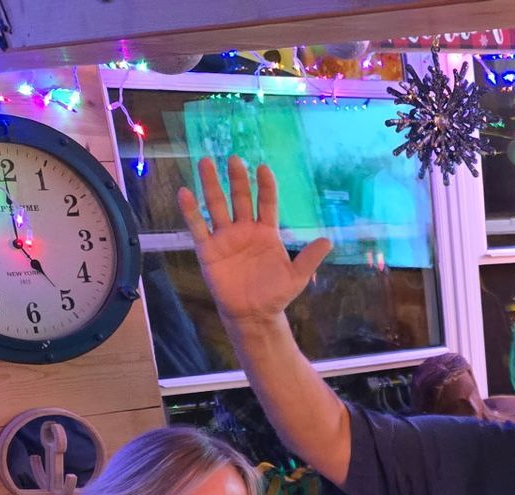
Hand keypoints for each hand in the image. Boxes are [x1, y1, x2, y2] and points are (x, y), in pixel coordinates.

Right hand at [178, 156, 332, 327]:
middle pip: (240, 198)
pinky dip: (191, 211)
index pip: (266, 203)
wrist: (254, 315)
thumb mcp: (297, 277)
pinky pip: (198, 227)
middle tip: (234, 159)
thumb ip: (309, 258)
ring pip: (216, 205)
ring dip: (211, 184)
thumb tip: (329, 240)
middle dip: (237, 179)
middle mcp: (244, 229)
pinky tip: (185, 192)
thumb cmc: (275, 294)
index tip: (263, 168)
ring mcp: (225, 237)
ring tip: (206, 162)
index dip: (265, 186)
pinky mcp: (208, 250)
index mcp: (266, 232)